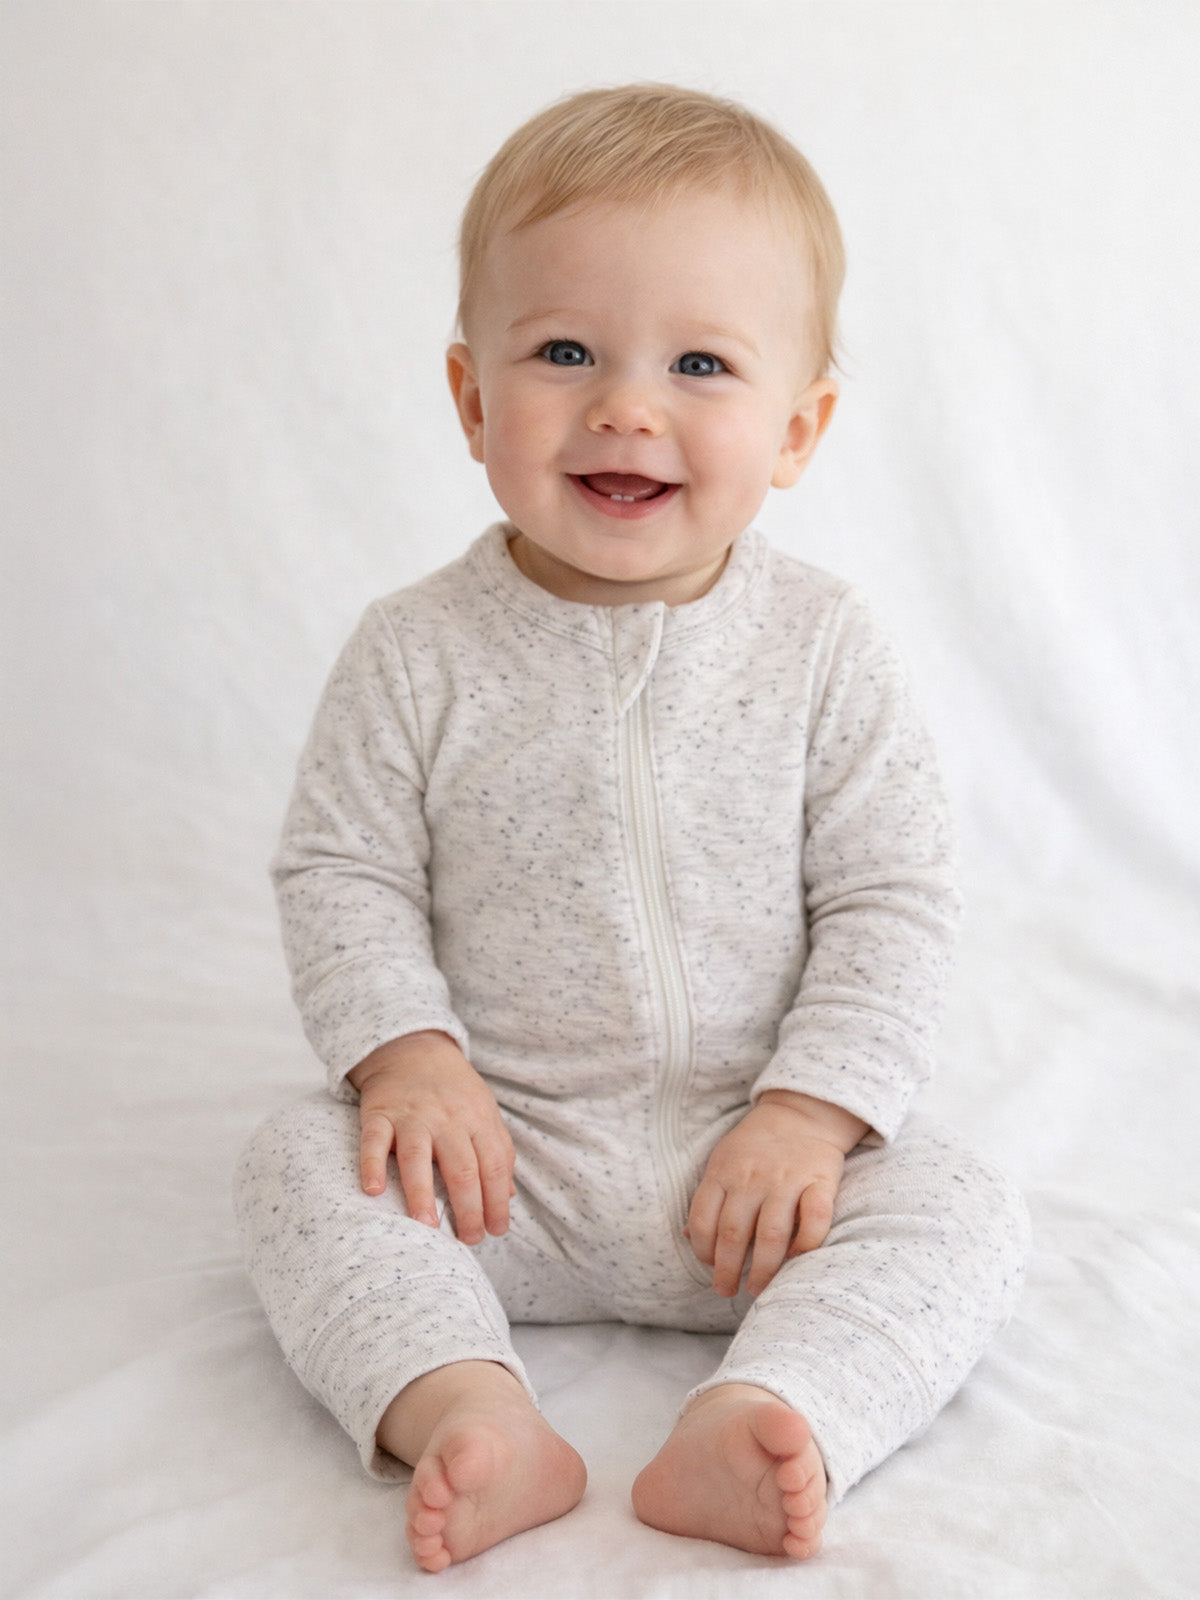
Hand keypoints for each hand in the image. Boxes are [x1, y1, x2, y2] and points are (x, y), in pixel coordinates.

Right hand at [346, 1031, 514, 1245]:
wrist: (413, 1047)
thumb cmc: (453, 1090)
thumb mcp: (484, 1112)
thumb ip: (497, 1151)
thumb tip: (508, 1197)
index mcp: (478, 1119)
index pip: (494, 1166)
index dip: (498, 1202)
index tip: (496, 1231)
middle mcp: (447, 1118)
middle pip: (462, 1168)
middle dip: (468, 1210)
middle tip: (468, 1240)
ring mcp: (412, 1115)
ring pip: (418, 1157)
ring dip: (422, 1195)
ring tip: (427, 1227)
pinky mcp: (380, 1113)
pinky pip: (374, 1141)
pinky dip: (372, 1165)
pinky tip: (374, 1191)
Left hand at [686, 1092, 867, 1298]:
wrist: (802, 1112)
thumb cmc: (757, 1145)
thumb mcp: (723, 1161)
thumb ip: (708, 1198)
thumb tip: (687, 1237)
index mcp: (723, 1172)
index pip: (703, 1219)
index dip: (702, 1251)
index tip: (709, 1267)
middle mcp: (752, 1178)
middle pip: (733, 1234)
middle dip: (726, 1271)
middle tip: (726, 1291)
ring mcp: (786, 1180)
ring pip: (771, 1235)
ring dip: (762, 1270)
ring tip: (757, 1288)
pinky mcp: (820, 1182)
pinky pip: (815, 1221)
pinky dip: (806, 1246)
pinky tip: (797, 1261)